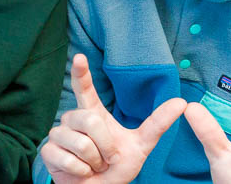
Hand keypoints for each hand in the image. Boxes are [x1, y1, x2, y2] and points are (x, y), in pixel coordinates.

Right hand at [41, 54, 186, 182]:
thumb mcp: (142, 144)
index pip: (85, 89)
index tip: (79, 58)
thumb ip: (158, 123)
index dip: (81, 73)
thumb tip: (182, 102)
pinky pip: (70, 160)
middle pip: (90, 121)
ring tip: (93, 165)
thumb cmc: (117, 165)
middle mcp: (73, 119)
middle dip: (106, 146)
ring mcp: (58, 134)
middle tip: (108, 158)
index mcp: (93, 112)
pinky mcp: (48, 152)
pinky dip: (82, 171)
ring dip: (95, 162)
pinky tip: (81, 172)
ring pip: (81, 143)